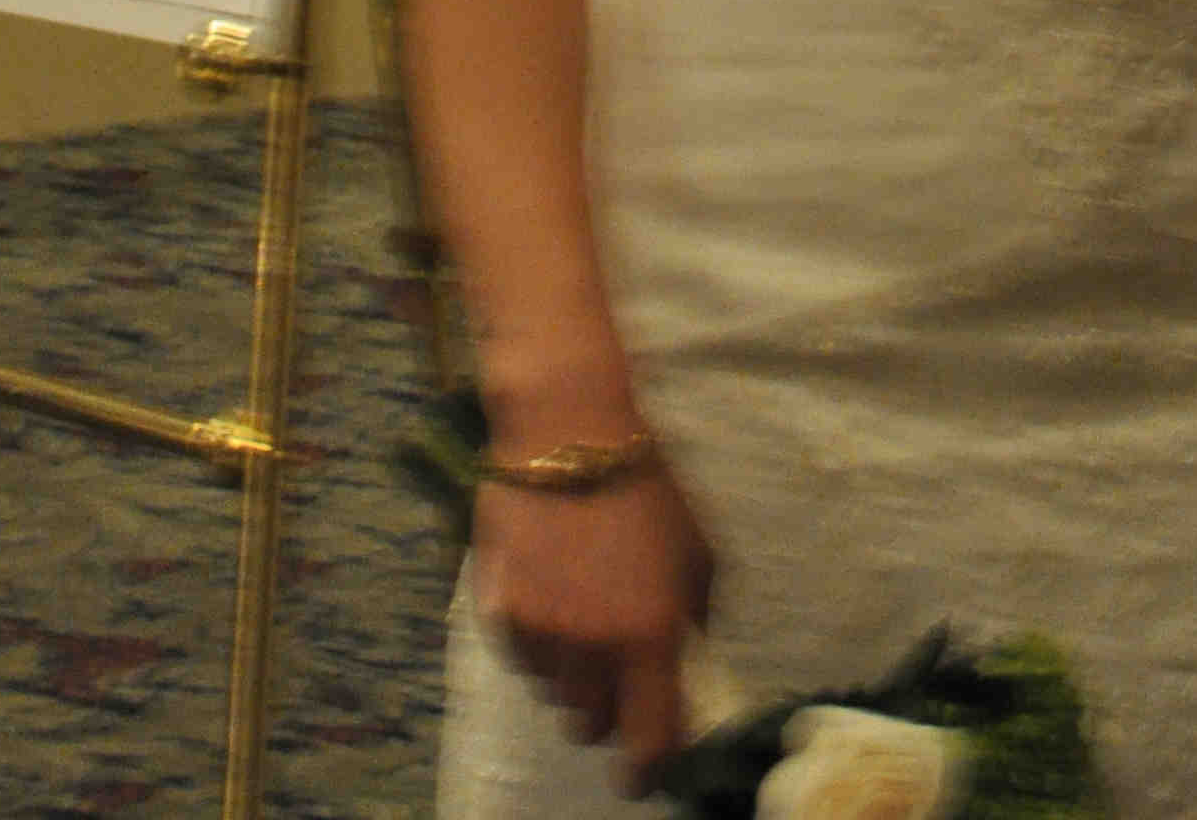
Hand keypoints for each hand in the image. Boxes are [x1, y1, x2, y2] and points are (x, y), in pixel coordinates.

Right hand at [473, 458, 712, 791]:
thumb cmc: (646, 486)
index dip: (649, 766)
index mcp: (650, 634)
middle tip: (616, 665)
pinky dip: (535, 640)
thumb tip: (686, 664)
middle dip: (606, 706)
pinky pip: (521, 656)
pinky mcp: (498, 612)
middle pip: (590, 726)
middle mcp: (592, 646)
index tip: (646, 768)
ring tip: (581, 609)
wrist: (569, 428)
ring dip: (569, 670)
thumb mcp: (698, 549)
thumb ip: (692, 618)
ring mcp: (540, 632)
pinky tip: (549, 589)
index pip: (649, 740)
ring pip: (552, 691)